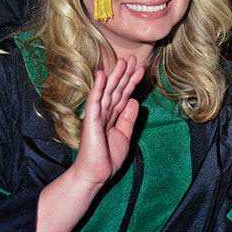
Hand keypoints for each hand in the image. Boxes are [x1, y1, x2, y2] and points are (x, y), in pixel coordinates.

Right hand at [69, 56, 142, 188]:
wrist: (96, 174)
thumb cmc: (107, 158)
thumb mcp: (125, 135)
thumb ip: (128, 118)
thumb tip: (133, 101)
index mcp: (112, 117)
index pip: (123, 95)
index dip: (131, 82)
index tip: (140, 69)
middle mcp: (104, 113)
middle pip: (116, 89)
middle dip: (125, 74)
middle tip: (133, 58)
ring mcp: (96, 115)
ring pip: (107, 91)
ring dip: (115, 76)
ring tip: (123, 60)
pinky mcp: (91, 120)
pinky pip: (95, 101)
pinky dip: (98, 87)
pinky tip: (101, 75)